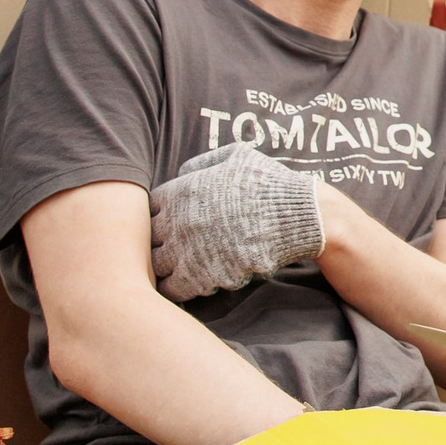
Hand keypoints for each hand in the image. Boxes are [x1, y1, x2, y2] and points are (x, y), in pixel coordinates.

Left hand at [148, 144, 327, 300]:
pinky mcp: (203, 276)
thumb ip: (203, 162)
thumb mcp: (236, 157)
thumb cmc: (268, 184)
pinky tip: (198, 280)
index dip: (162, 214)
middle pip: (149, 239)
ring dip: (167, 268)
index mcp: (181, 191)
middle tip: (176, 246)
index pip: (150, 207)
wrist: (296, 216)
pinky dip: (183, 287)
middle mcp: (177, 221)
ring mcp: (188, 251)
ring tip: (183, 267)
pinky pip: (176, 288)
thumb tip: (183, 172)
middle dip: (161, 243)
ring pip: (158, 267)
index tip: (174, 220)